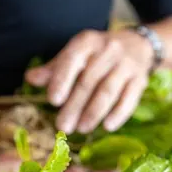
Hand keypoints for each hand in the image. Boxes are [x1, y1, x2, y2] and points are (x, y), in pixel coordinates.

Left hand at [25, 29, 152, 134]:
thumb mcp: (75, 55)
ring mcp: (127, 64)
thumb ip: (53, 69)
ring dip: (93, 112)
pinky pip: (129, 99)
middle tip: (62, 126)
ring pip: (108, 90)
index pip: (73, 59)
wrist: (137, 45)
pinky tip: (107, 127)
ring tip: (81, 129)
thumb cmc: (97, 54)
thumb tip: (30, 78)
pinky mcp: (140, 80)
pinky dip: (118, 114)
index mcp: (88, 42)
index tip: (53, 100)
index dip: (62, 80)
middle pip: (89, 80)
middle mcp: (109, 49)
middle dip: (75, 105)